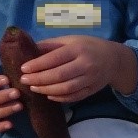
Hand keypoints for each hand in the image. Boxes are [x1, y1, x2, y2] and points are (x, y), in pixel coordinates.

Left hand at [18, 34, 137, 101]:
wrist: (115, 59)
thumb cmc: (88, 46)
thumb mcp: (71, 40)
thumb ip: (50, 45)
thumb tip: (27, 50)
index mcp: (78, 49)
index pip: (55, 58)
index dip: (37, 64)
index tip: (23, 68)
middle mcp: (86, 64)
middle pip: (59, 75)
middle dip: (39, 79)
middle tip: (24, 80)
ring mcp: (91, 79)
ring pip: (65, 88)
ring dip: (47, 90)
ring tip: (34, 88)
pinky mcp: (92, 90)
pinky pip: (74, 96)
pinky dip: (59, 98)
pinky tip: (48, 95)